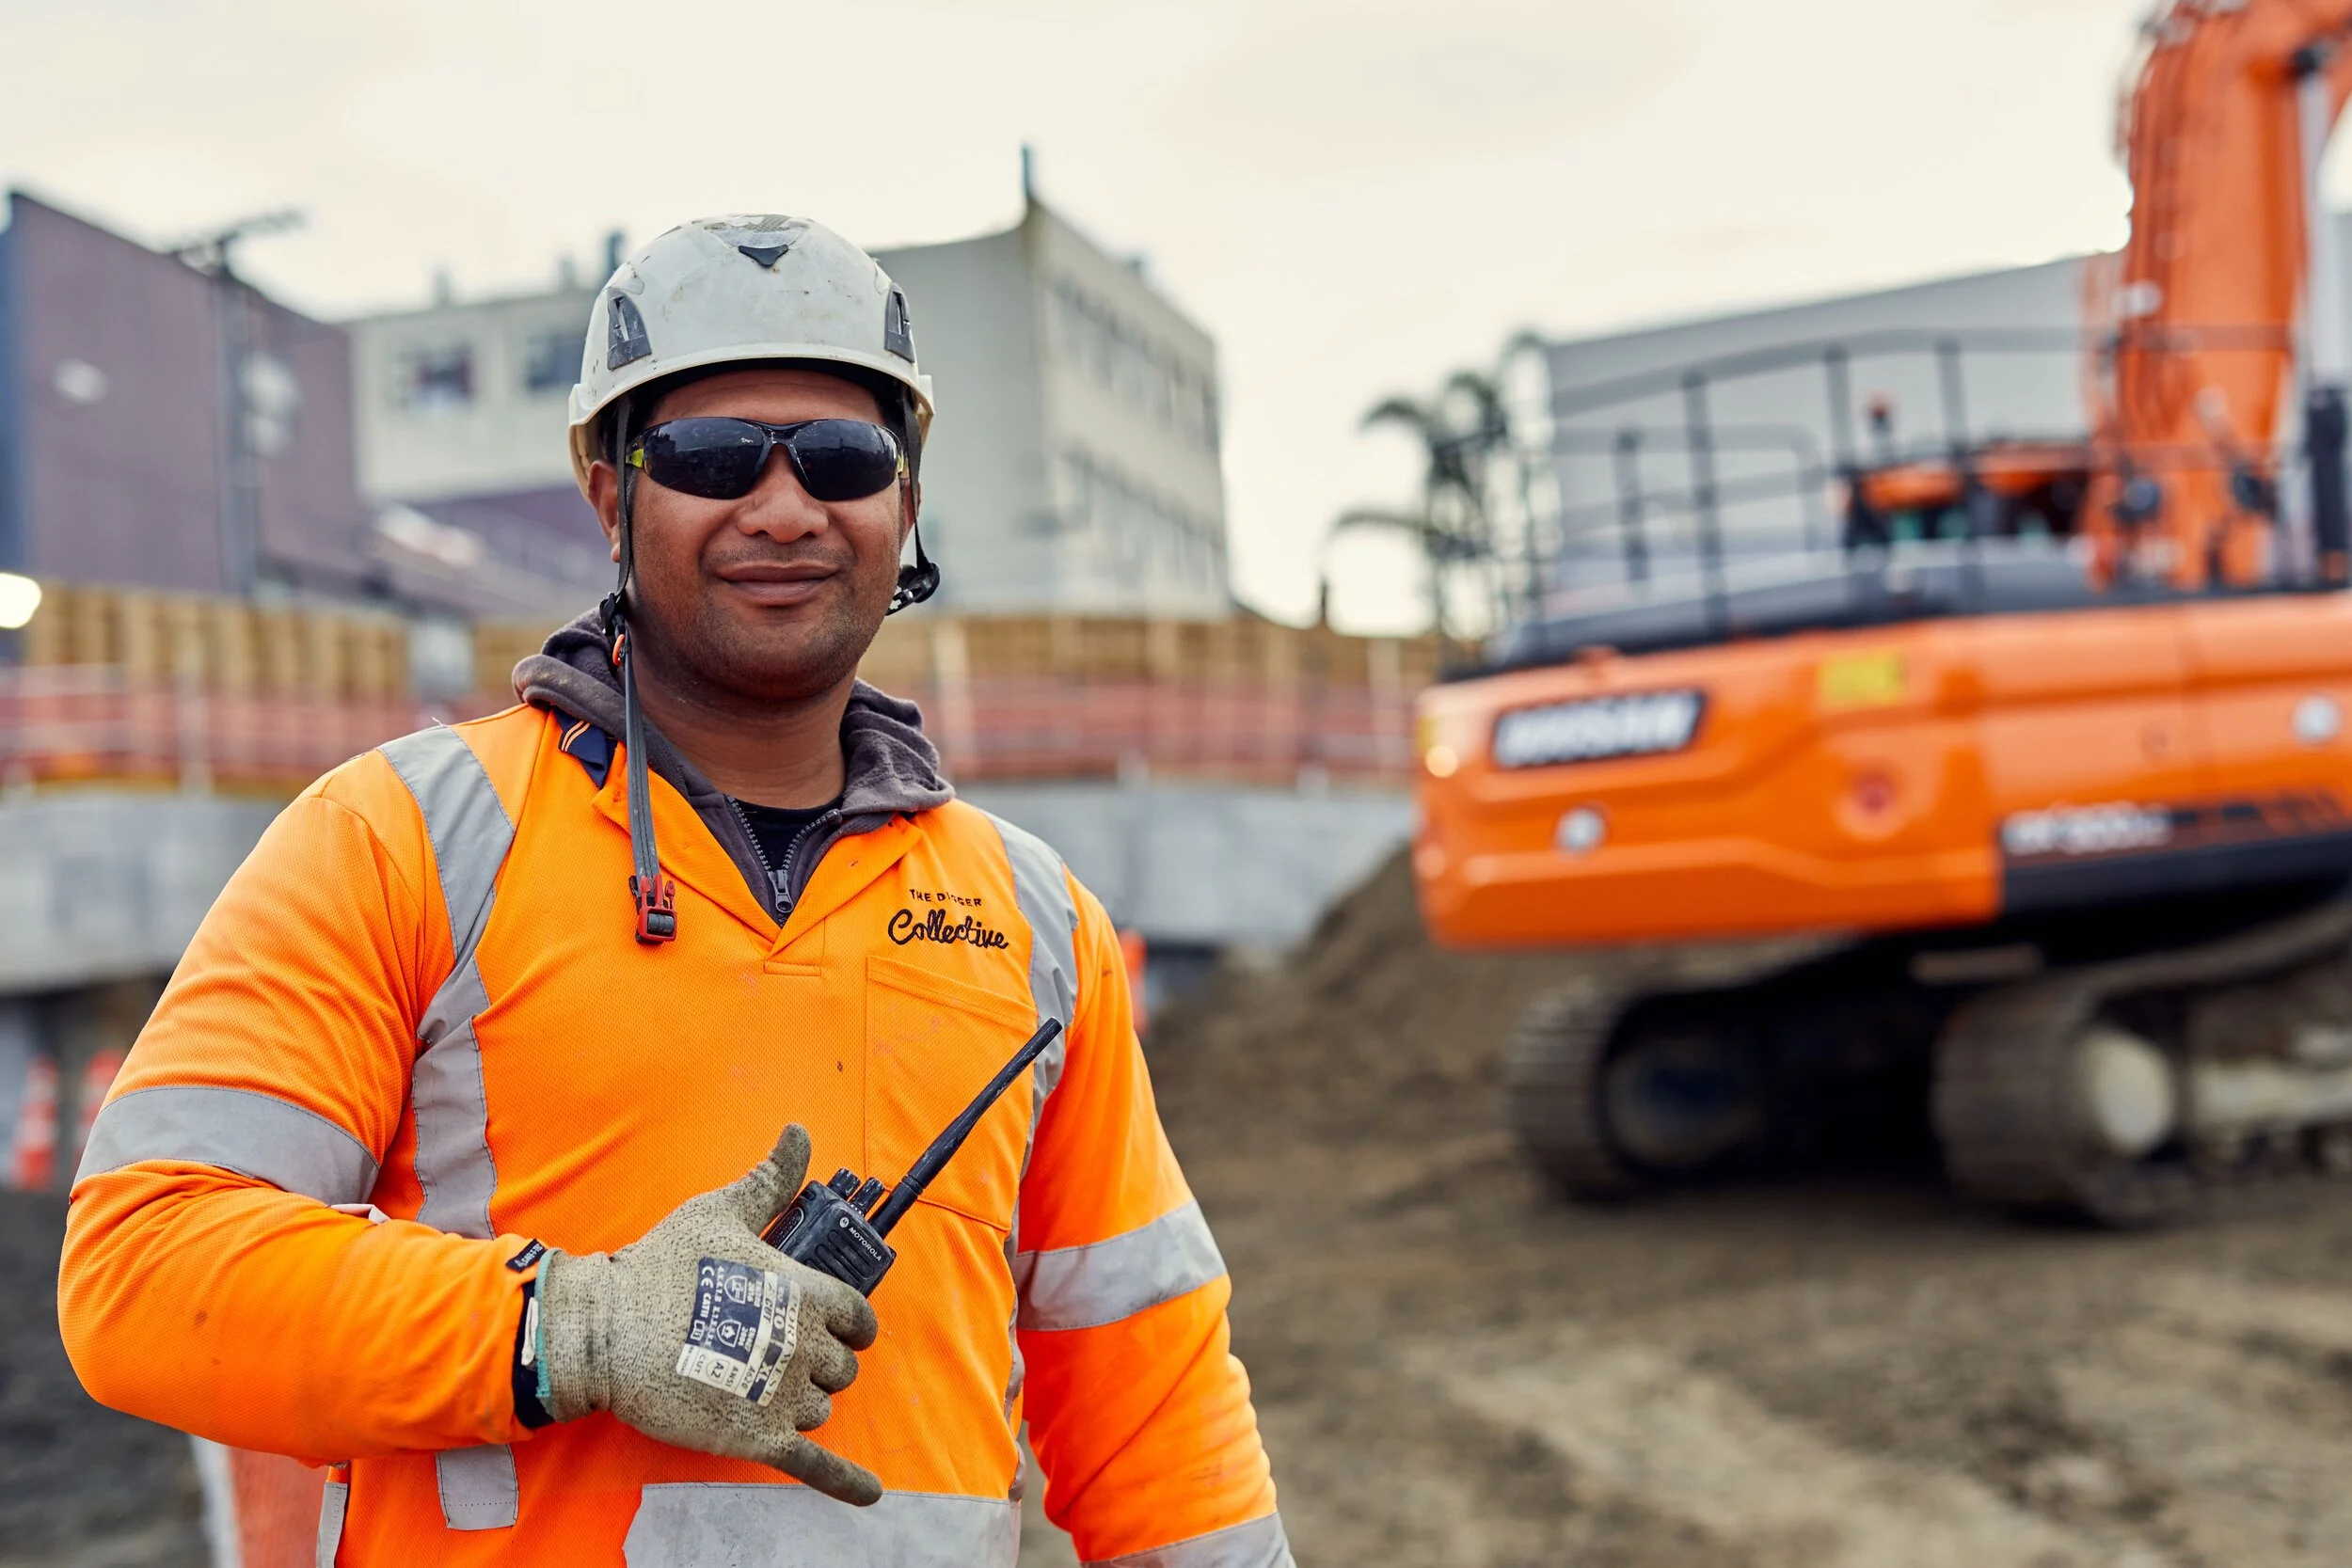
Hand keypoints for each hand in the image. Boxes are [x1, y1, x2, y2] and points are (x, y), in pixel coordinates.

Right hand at [535, 1124, 882, 1504]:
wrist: (605, 1330)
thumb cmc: (661, 1266)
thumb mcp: (719, 1212)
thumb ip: (769, 1179)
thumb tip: (799, 1131)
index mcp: (805, 1292)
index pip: (858, 1317)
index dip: (848, 1324)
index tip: (832, 1327)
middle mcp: (805, 1345)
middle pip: (840, 1368)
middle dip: (817, 1363)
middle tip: (770, 1354)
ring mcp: (783, 1395)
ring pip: (821, 1408)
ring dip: (801, 1403)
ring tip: (755, 1387)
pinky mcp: (757, 1438)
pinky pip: (816, 1465)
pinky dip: (847, 1482)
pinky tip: (871, 1496)